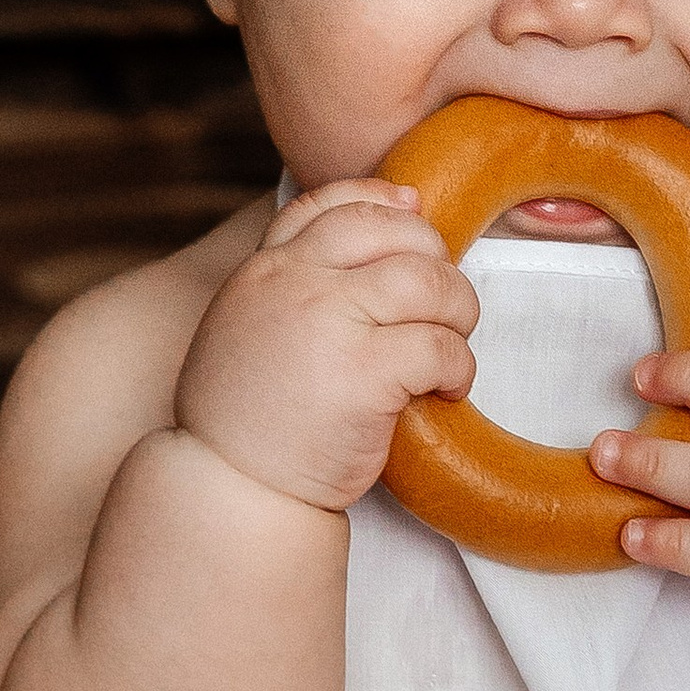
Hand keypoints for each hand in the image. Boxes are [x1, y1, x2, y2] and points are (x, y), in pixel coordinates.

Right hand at [173, 183, 477, 513]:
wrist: (230, 488)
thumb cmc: (248, 419)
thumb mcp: (250, 327)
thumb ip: (293, 286)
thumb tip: (365, 250)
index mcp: (265, 269)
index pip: (331, 203)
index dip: (385, 202)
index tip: (417, 217)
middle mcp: (294, 283)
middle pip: (396, 233)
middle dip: (438, 263)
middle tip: (445, 307)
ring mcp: (329, 323)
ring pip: (430, 282)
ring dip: (459, 312)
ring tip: (450, 348)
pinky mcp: (364, 374)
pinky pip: (441, 347)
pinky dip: (459, 368)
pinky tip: (446, 391)